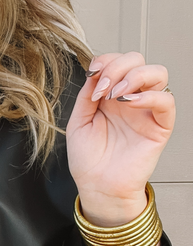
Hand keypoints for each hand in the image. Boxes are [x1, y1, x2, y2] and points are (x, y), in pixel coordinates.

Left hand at [67, 52, 173, 228]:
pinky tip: (129, 103)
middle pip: (138, 60)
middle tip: (102, 90)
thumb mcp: (78, 121)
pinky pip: (166, 101)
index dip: (106, 61)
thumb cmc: (89, 158)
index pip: (117, 61)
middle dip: (117, 67)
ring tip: (115, 96)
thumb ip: (86, 95)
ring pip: (157, 73)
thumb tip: (94, 71)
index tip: (92, 77)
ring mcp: (146, 110)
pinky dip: (149, 96)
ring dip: (134, 76)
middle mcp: (130, 98)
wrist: (97, 185)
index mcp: (111, 94)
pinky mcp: (160, 125)